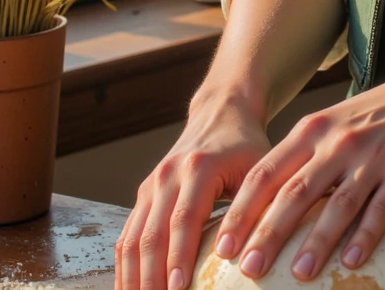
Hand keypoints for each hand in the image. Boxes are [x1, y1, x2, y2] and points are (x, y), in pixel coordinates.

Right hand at [115, 86, 270, 289]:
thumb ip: (256, 208)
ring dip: (133, 278)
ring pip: (132, 239)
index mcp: (198, 168)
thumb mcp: (260, 169)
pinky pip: (126, 235)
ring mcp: (151, 185)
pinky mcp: (144, 194)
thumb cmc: (246, 146)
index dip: (179, 258)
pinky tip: (129, 289)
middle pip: (151, 235)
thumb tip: (254, 256)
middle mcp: (167, 175)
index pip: (184, 220)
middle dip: (151, 278)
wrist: (221, 111)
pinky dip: (125, 267)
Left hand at [212, 47, 384, 280]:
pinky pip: (380, 208)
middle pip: (293, 192)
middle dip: (266, 233)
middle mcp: (337, 140)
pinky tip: (352, 263)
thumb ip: (310, 153)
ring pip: (335, 204)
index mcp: (315, 128)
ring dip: (314, 242)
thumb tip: (275, 199)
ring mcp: (371, 155)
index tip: (220, 244)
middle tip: (245, 270)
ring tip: (297, 275)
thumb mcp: (341, 122)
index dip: (242, 210)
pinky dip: (364, 236)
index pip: (266, 172)